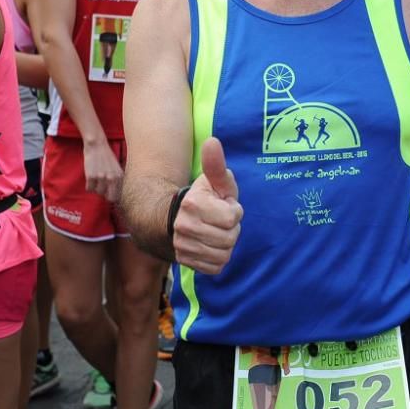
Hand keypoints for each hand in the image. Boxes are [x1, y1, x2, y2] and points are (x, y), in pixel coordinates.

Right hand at [83, 139, 123, 200]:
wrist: (97, 146)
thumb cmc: (107, 157)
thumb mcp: (117, 169)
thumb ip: (117, 181)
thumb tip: (114, 197)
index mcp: (120, 177)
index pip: (117, 196)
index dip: (112, 196)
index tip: (108, 194)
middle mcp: (112, 178)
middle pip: (109, 198)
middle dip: (105, 194)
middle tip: (102, 187)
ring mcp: (101, 178)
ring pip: (98, 192)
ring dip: (96, 188)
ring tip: (96, 178)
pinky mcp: (91, 176)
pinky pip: (89, 188)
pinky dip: (89, 185)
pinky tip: (91, 176)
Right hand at [173, 137, 242, 274]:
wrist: (175, 219)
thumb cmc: (204, 198)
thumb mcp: (213, 181)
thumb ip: (216, 164)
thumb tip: (212, 141)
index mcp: (193, 204)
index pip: (232, 218)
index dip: (234, 212)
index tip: (224, 206)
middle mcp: (184, 227)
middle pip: (230, 238)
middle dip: (231, 229)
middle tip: (221, 221)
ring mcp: (183, 247)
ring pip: (224, 254)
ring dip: (226, 244)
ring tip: (216, 232)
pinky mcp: (186, 262)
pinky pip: (216, 267)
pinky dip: (218, 258)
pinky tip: (211, 245)